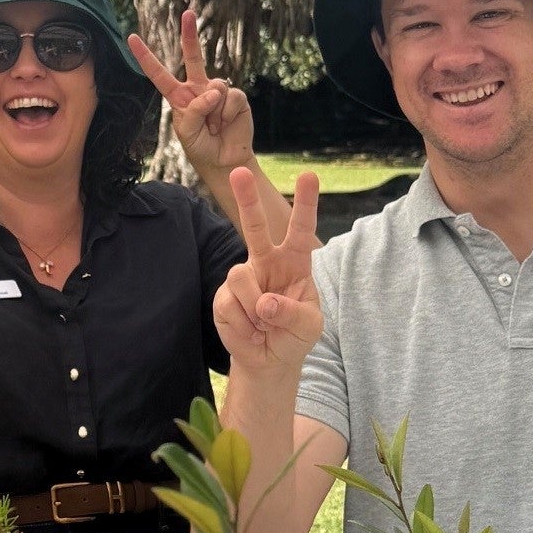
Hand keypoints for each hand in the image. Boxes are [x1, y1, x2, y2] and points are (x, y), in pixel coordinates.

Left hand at [129, 10, 254, 182]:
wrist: (224, 161)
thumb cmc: (200, 147)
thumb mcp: (186, 132)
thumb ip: (193, 110)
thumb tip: (213, 90)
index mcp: (178, 96)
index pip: (159, 74)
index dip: (146, 57)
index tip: (131, 38)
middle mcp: (198, 89)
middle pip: (193, 56)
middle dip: (190, 34)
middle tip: (187, 12)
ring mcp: (217, 91)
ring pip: (215, 86)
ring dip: (214, 112)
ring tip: (214, 127)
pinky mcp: (236, 97)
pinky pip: (230, 96)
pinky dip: (226, 113)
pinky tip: (226, 124)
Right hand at [212, 167, 323, 374]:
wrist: (268, 360)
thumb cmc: (294, 336)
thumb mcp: (308, 327)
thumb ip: (292, 313)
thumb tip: (265, 302)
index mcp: (295, 262)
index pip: (302, 229)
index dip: (306, 203)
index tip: (309, 176)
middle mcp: (267, 262)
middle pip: (255, 226)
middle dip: (247, 199)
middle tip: (239, 172)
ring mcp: (243, 276)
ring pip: (241, 276)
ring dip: (254, 309)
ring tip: (263, 325)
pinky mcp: (223, 295)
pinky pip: (229, 302)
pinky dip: (243, 324)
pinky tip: (250, 331)